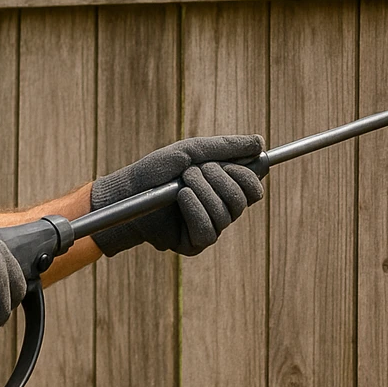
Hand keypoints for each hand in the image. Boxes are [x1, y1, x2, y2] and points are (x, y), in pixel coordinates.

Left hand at [90, 135, 265, 256]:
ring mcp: (209, 227)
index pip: (253, 188)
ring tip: (181, 183)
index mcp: (223, 187)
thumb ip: (227, 147)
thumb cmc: (157, 170)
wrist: (127, 191)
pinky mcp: (194, 244)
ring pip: (226, 214)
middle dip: (219, 179)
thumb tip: (260, 142)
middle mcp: (220, 209)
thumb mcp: (192, 151)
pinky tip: (181, 199)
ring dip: (202, 191)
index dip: (247, 176)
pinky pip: (209, 230)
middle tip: (193, 171)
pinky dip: (195, 209)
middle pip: (243, 200)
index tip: (228, 164)